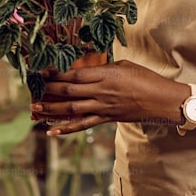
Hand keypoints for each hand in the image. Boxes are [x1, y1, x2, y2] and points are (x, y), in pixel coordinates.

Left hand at [30, 60, 180, 134]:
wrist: (162, 100)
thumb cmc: (146, 78)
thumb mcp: (124, 65)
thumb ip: (103, 68)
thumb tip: (85, 69)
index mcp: (106, 75)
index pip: (75, 75)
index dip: (57, 74)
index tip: (42, 71)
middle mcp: (102, 92)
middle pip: (69, 91)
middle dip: (49, 89)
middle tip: (32, 87)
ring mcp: (103, 107)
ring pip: (72, 109)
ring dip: (51, 109)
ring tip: (35, 107)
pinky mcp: (106, 118)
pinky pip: (83, 124)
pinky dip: (67, 128)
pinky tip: (52, 130)